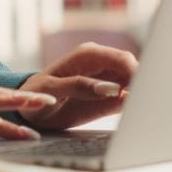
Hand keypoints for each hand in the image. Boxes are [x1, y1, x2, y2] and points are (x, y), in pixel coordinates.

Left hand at [17, 42, 138, 130]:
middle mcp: (101, 65)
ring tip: (139, 113)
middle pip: (134, 71)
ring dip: (140, 97)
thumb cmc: (36, 93)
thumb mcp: (52, 89)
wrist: (29, 109)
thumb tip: (111, 87)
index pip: (123, 59)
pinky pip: (127, 99)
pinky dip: (133, 106)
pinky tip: (133, 116)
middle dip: (142, 86)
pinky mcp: (107, 98)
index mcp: (88, 55)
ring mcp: (105, 81)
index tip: (140, 93)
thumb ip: (79, 86)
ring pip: (134, 85)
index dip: (137, 74)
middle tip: (142, 106)